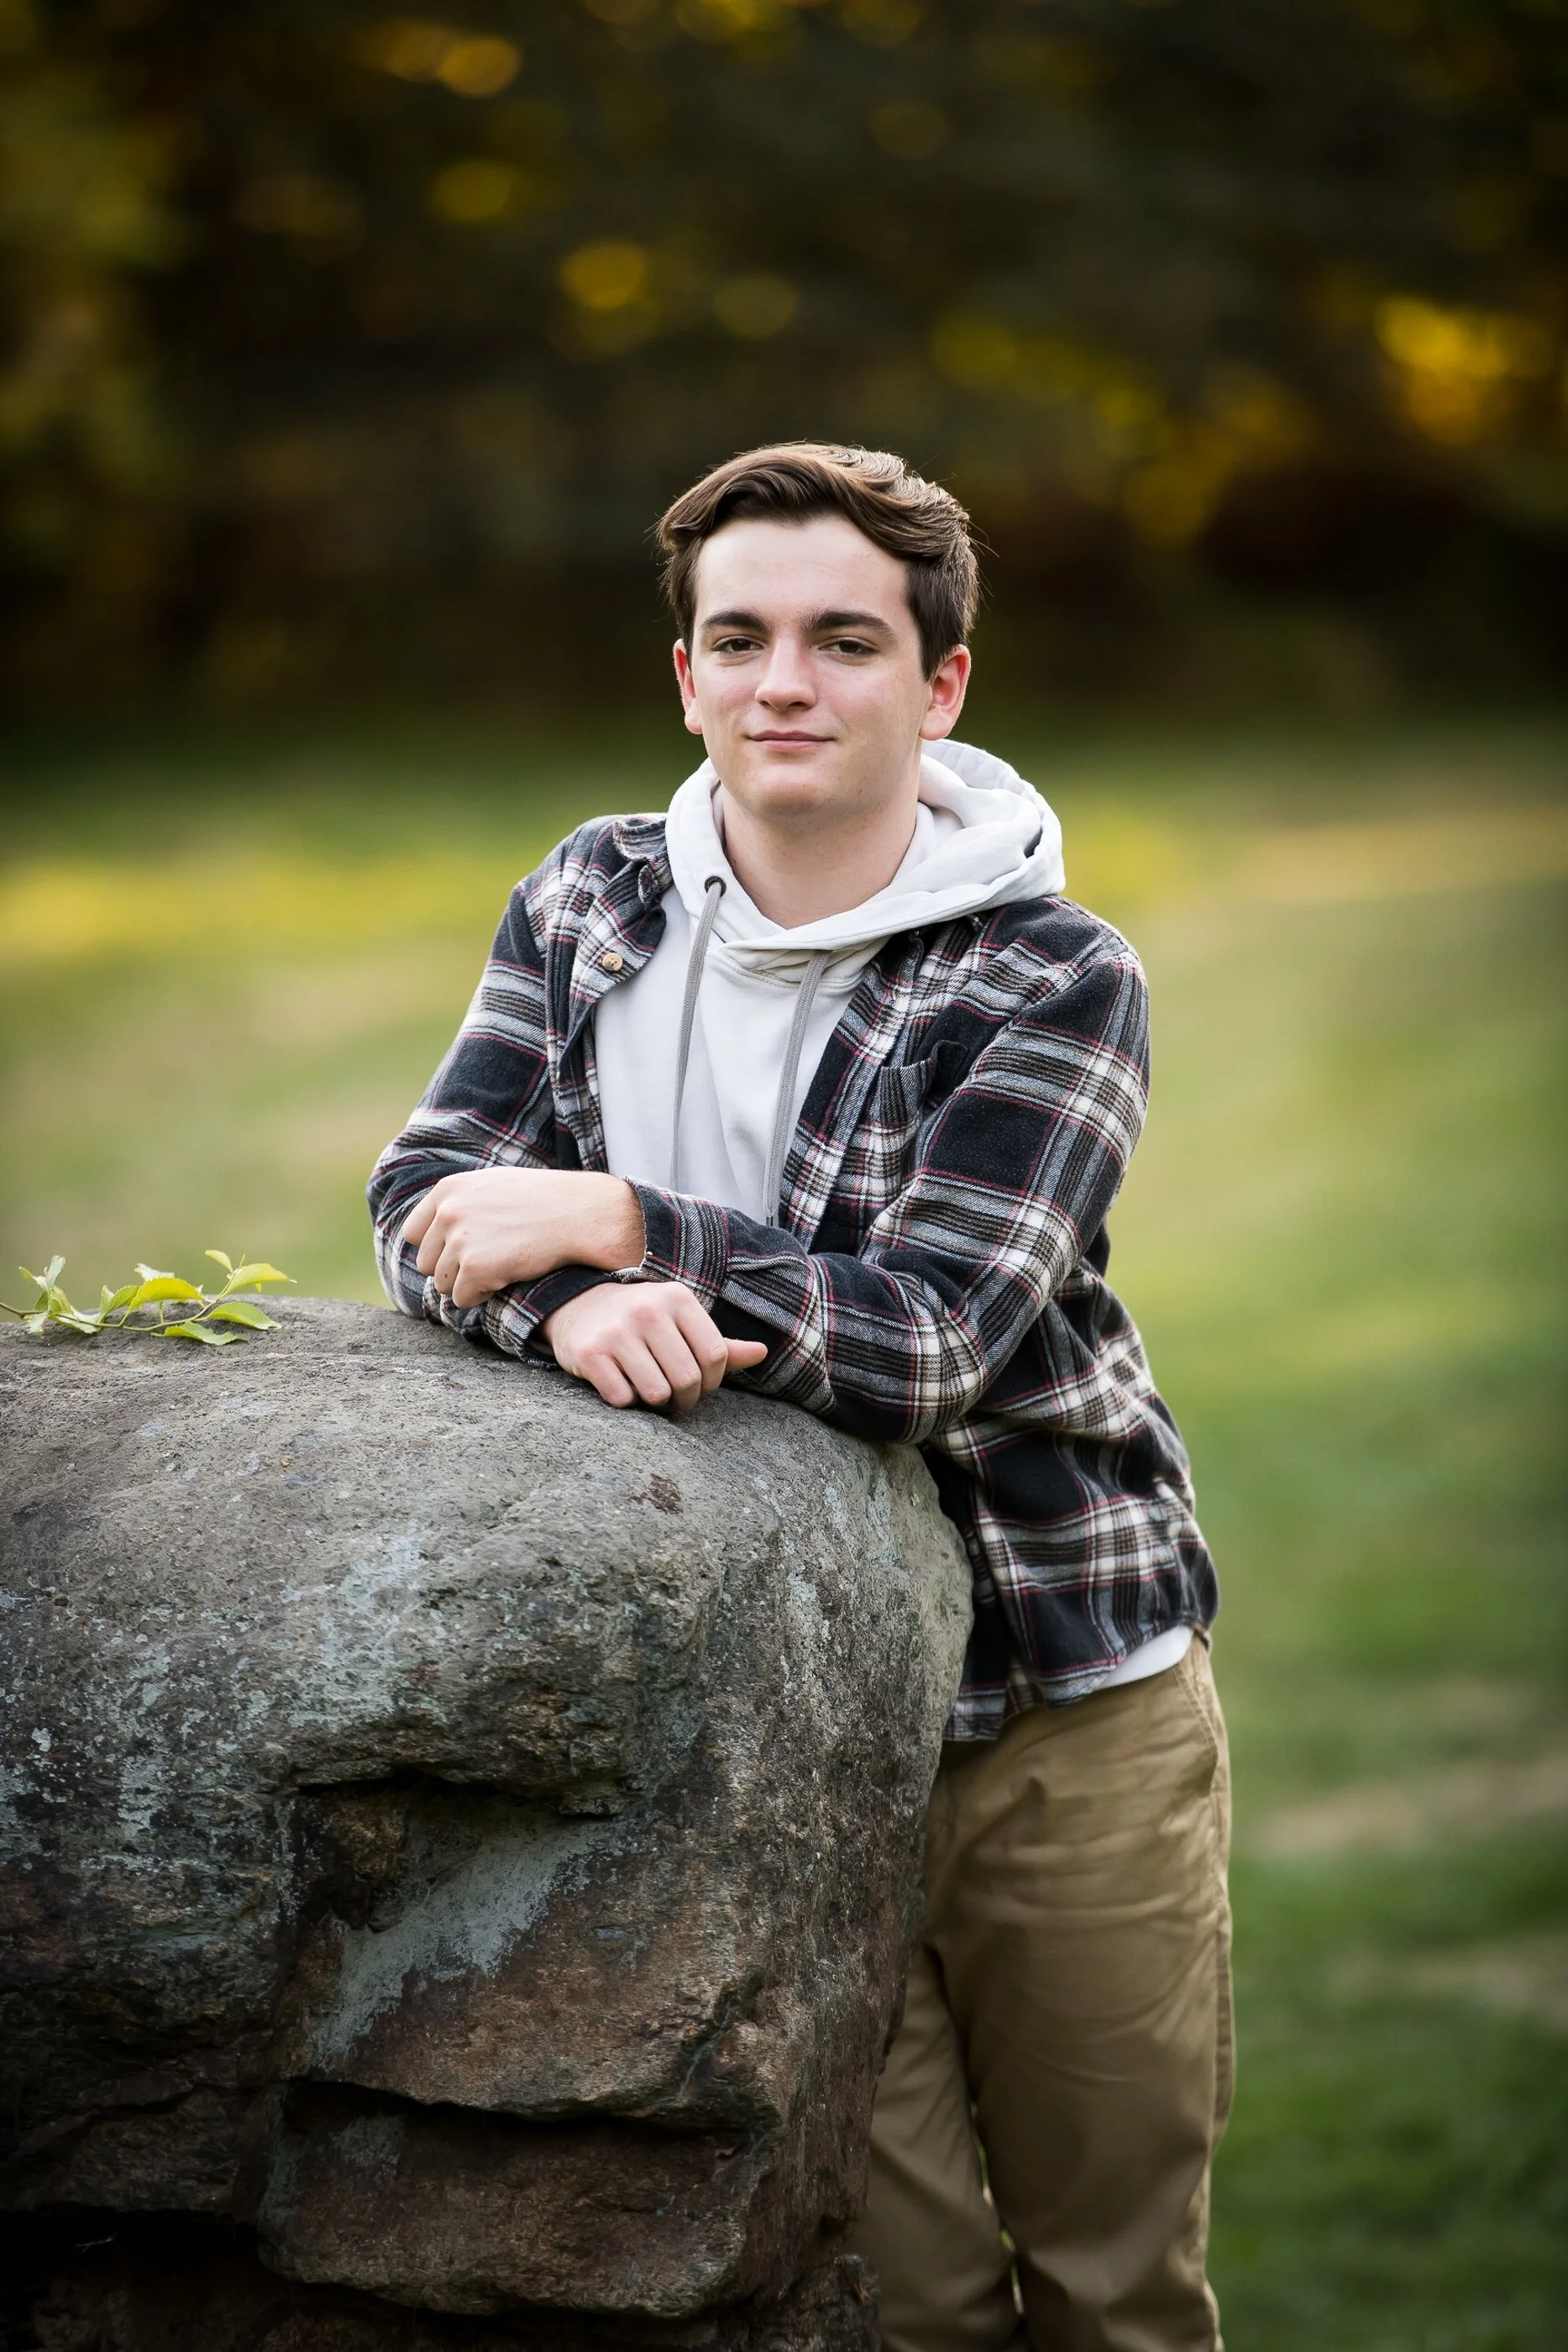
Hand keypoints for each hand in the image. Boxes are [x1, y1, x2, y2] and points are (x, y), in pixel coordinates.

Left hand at [402, 1169, 643, 1308]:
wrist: (578, 1214)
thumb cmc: (542, 1201)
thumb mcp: (492, 1185)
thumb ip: (458, 1203)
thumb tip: (428, 1229)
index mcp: (448, 1190)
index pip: (414, 1233)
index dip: (437, 1247)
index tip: (460, 1253)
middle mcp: (449, 1212)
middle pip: (427, 1262)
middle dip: (452, 1268)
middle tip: (488, 1262)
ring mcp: (460, 1240)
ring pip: (443, 1283)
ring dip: (468, 1284)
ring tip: (501, 1267)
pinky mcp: (476, 1268)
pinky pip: (462, 1299)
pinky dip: (481, 1297)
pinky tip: (506, 1278)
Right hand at [541, 1282, 767, 1411]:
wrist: (577, 1305)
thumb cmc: (641, 1320)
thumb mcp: (680, 1322)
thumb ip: (720, 1344)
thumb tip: (763, 1353)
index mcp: (678, 1298)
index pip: (716, 1356)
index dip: (712, 1382)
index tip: (700, 1385)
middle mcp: (648, 1310)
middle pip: (688, 1379)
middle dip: (685, 1398)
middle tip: (674, 1396)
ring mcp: (617, 1331)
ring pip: (656, 1393)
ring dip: (654, 1401)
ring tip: (647, 1386)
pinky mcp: (591, 1354)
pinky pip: (623, 1398)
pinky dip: (625, 1399)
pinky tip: (619, 1382)